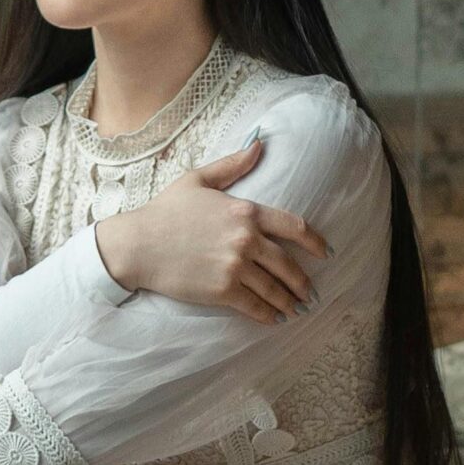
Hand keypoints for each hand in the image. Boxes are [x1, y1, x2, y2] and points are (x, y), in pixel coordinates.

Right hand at [93, 135, 330, 323]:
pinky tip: (275, 319)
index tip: (325, 253)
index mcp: (245, 210)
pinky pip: (255, 306)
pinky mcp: (222, 290)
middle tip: (311, 292)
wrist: (138, 244)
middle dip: (302, 281)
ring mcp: (235, 266)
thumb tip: (259, 144)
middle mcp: (246, 239)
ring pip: (274, 288)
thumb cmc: (166, 210)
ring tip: (297, 308)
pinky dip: (268, 315)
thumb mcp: (199, 179)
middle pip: (288, 264)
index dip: (314, 242)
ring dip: (289, 301)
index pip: (293, 226)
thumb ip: (233, 165)